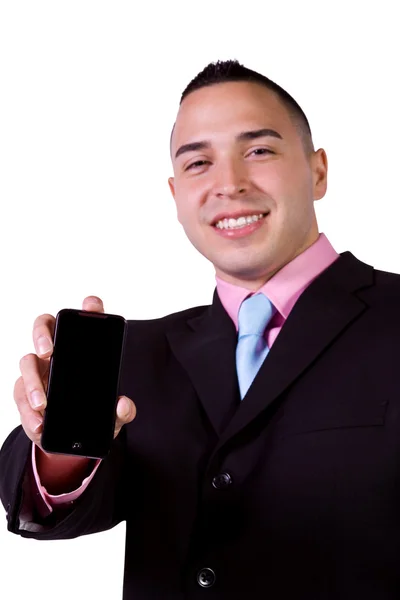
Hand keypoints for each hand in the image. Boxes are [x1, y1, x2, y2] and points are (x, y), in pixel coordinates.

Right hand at [14, 296, 135, 452]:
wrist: (72, 438)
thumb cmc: (92, 413)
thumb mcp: (112, 414)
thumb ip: (123, 411)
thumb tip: (122, 406)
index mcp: (81, 349)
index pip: (85, 320)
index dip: (90, 308)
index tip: (92, 306)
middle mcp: (57, 352)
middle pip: (44, 326)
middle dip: (43, 335)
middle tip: (49, 351)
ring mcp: (39, 370)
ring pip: (27, 361)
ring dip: (33, 382)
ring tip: (43, 403)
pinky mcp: (25, 392)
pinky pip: (20, 394)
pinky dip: (29, 410)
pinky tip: (39, 421)